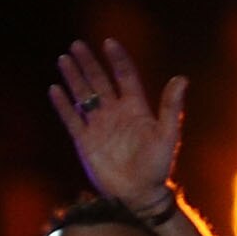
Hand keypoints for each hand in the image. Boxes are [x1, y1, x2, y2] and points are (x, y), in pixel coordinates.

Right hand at [50, 39, 183, 215]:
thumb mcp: (168, 134)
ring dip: (74, 78)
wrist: (137, 192)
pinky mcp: (84, 142)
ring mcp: (98, 126)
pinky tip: (55, 90)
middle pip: (99, 81)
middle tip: (76, 45)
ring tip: (64, 60)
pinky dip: (63, 105)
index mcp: (135, 107)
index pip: (124, 76)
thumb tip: (181, 77)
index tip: (108, 43)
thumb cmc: (157, 165)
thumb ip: (171, 106)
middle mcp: (115, 112)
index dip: (116, 59)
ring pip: (83, 96)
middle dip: (88, 63)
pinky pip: (71, 120)